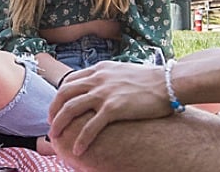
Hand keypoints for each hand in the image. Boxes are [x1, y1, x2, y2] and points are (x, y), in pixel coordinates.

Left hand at [47, 61, 169, 155]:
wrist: (168, 82)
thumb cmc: (150, 80)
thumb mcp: (122, 71)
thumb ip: (108, 78)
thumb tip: (101, 88)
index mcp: (99, 70)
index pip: (70, 81)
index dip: (60, 96)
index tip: (57, 108)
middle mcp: (97, 79)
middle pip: (64, 94)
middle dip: (53, 110)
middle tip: (51, 124)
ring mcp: (104, 93)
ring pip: (71, 109)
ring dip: (60, 124)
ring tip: (55, 137)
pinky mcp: (114, 108)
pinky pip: (90, 126)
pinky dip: (81, 139)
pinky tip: (77, 149)